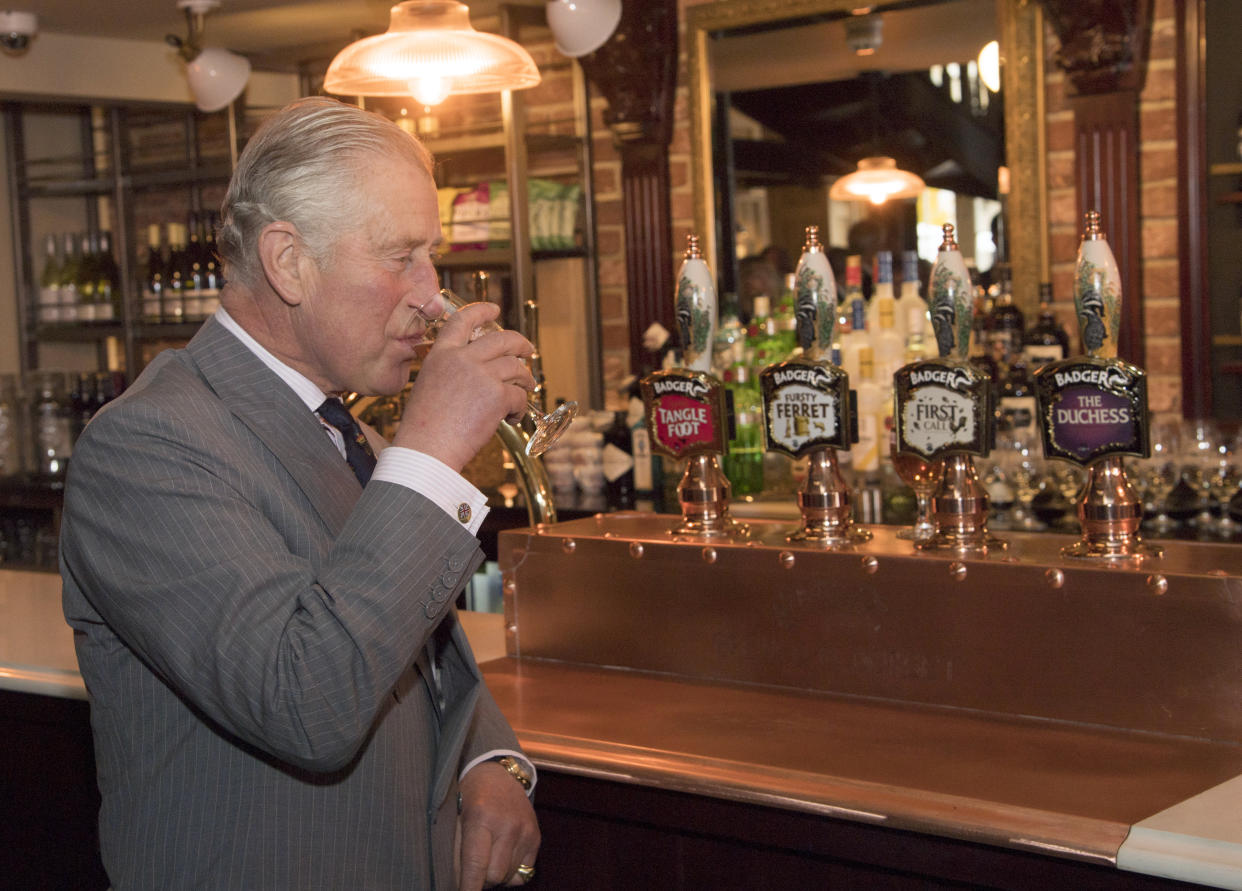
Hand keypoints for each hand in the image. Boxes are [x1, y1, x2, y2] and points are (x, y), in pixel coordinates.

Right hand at [397, 301, 535, 470]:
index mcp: (441, 354)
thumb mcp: (429, 386)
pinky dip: (520, 408)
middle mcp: (461, 358)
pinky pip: (519, 396)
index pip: (462, 320)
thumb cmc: (424, 428)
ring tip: (525, 392)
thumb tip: (481, 374)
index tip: (494, 309)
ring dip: (525, 381)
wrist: (426, 450)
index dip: (481, 311)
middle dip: (521, 343)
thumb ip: (451, 372)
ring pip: (516, 368)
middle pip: (502, 339)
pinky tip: (511, 419)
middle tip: (529, 351)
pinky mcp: (497, 395)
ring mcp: (481, 375)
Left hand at [456, 760, 540, 889]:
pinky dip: (511, 872)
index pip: (476, 865)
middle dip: (480, 879)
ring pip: (508, 877)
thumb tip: (459, 883)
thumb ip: (458, 853)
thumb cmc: (470, 796)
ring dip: (496, 875)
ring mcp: (525, 831)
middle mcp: (508, 825)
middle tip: (473, 867)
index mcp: (482, 818)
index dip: (468, 888)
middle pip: (493, 876)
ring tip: (488, 856)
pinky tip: (502, 855)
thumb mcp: (457, 819)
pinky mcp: (536, 837)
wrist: (498, 775)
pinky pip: (523, 873)